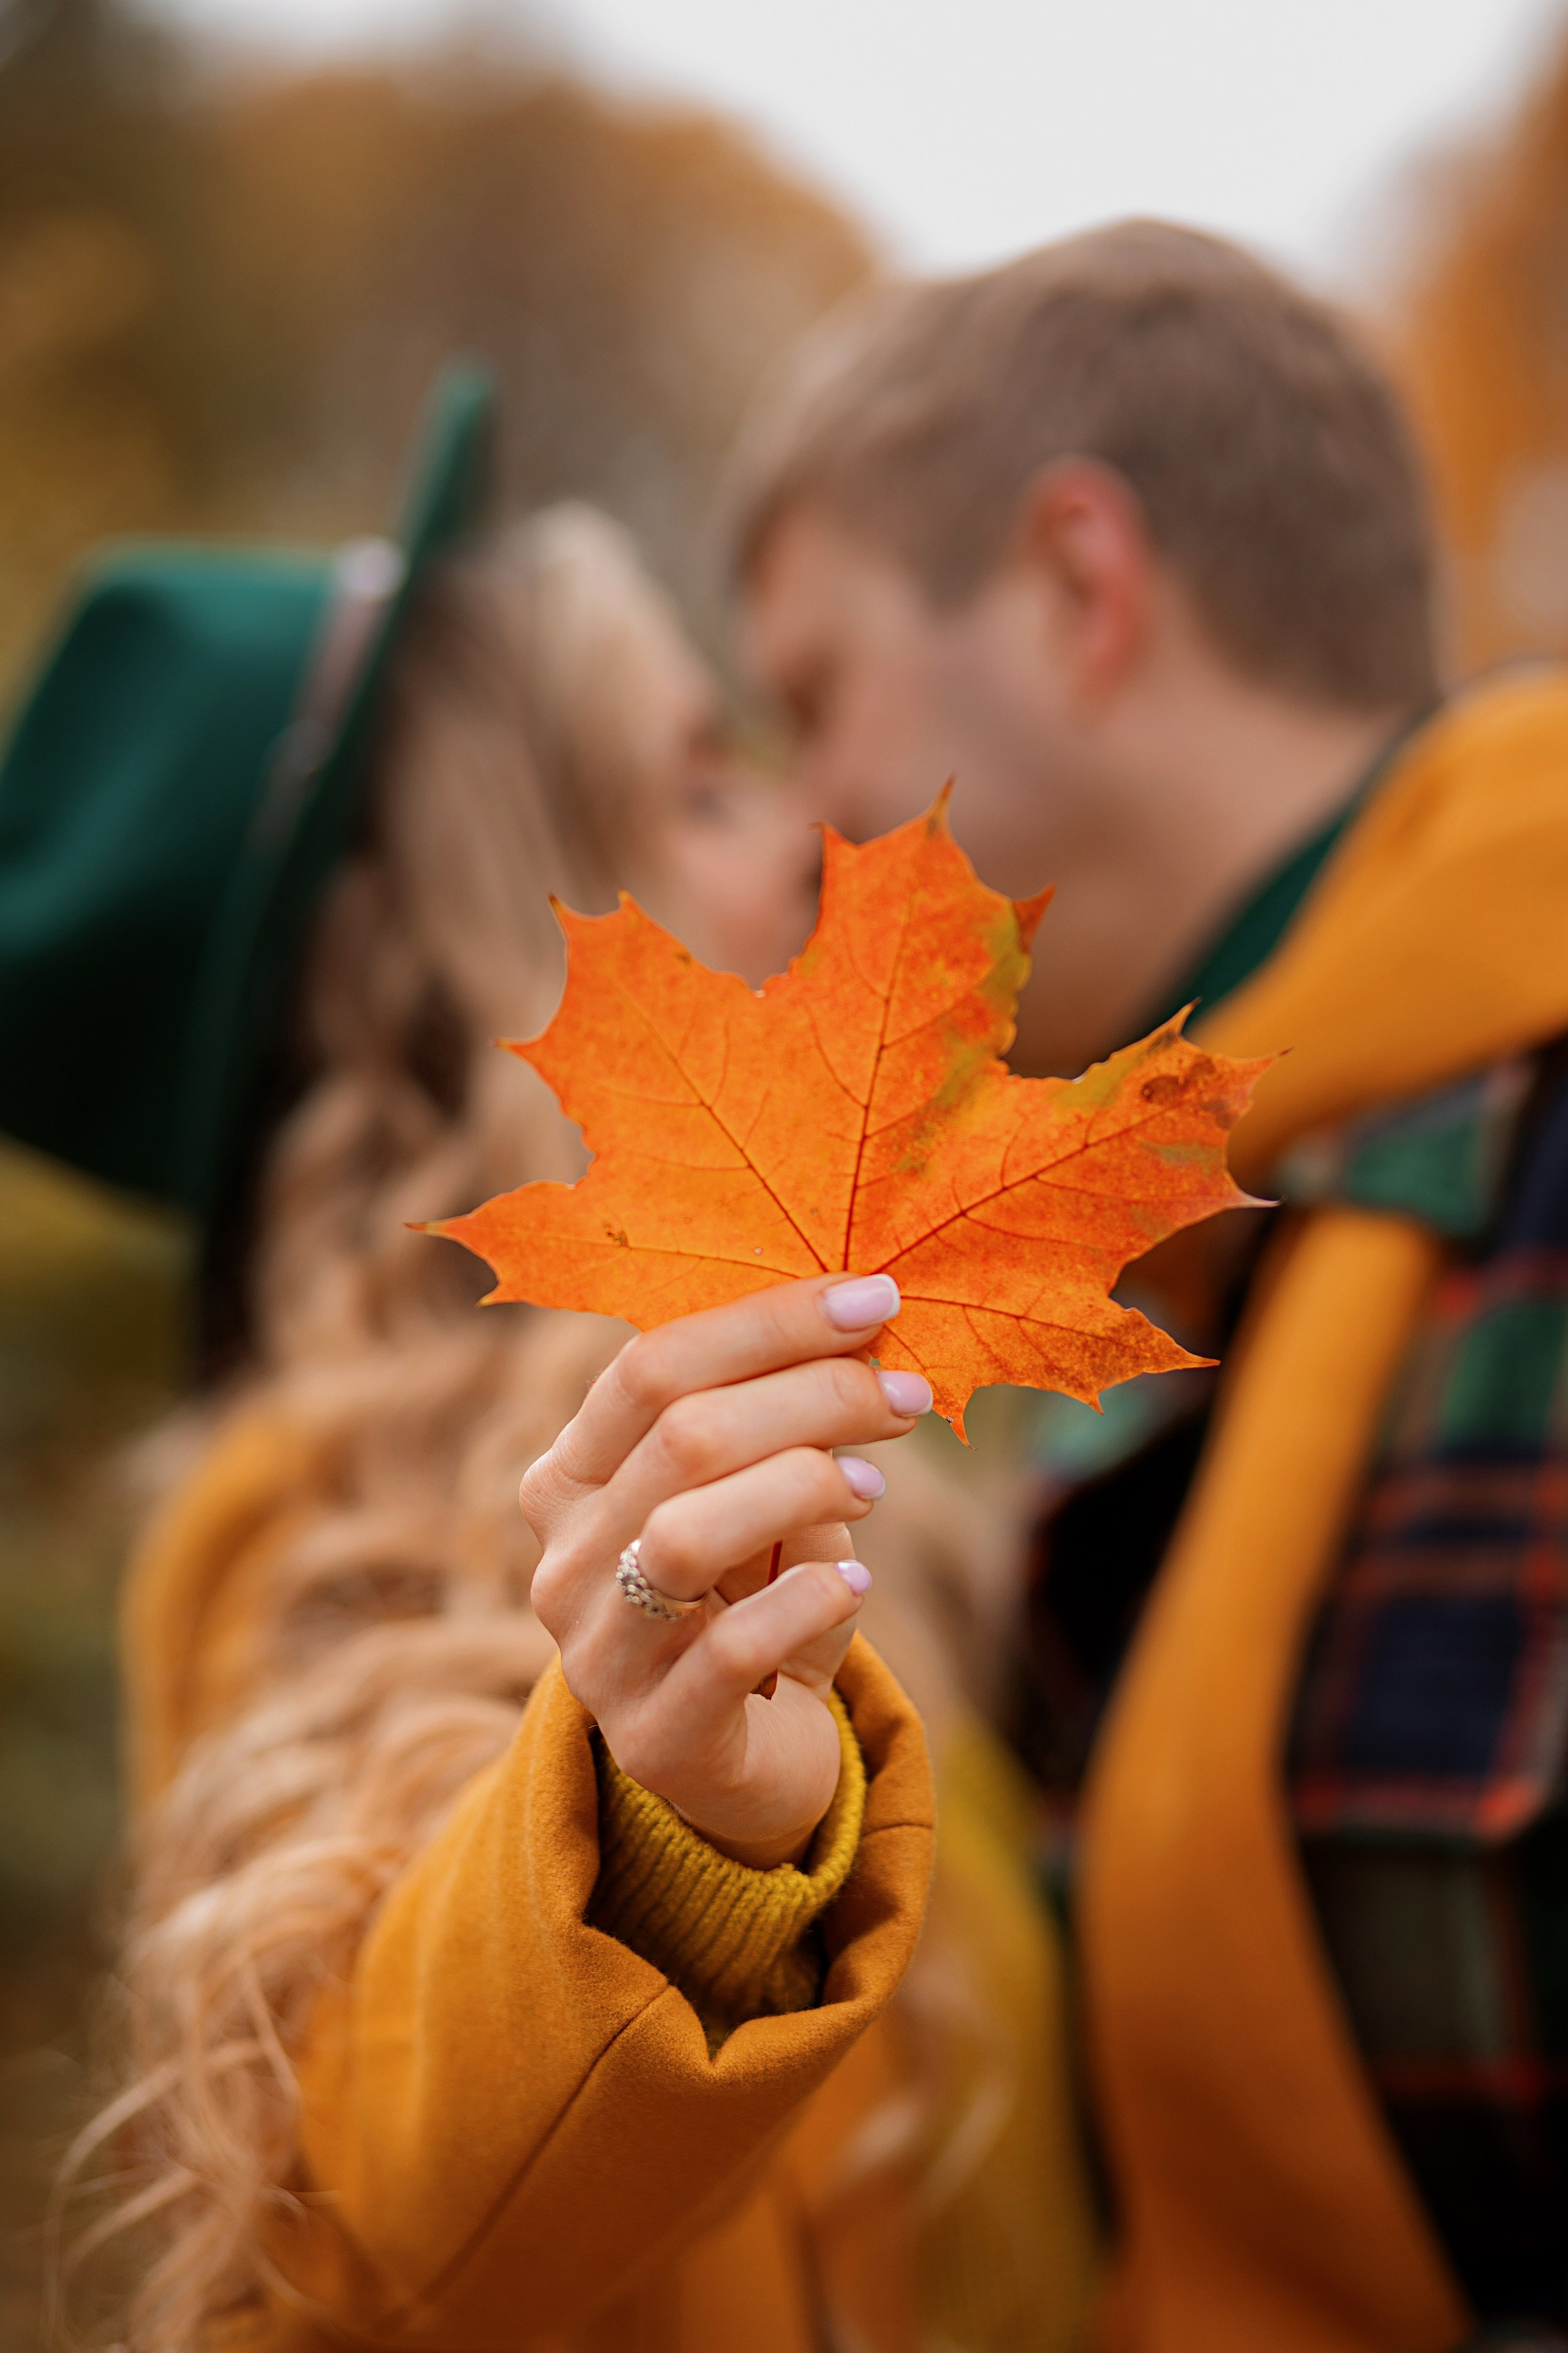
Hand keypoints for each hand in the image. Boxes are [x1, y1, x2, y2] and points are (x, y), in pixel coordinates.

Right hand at [521, 1273, 932, 1867]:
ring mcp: (598, 1653)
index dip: (767, 1323)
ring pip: (687, 1534)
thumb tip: (864, 1331)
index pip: (650, 1367)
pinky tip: (857, 1582)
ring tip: (873, 1485)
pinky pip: (727, 1650)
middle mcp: (566, 1558)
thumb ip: (777, 1422)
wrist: (740, 1762)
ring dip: (801, 1487)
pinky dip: (807, 1600)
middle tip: (906, 1393)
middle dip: (812, 1396)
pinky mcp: (653, 1737)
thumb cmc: (750, 1598)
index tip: (874, 1300)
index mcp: (572, 1475)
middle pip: (681, 1437)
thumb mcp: (753, 1497)